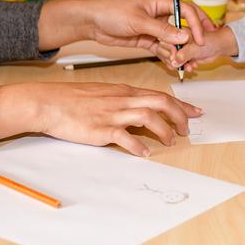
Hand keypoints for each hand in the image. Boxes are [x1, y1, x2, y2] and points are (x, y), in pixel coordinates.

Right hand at [0, 82, 202, 155]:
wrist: (49, 102)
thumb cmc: (74, 99)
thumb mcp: (104, 94)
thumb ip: (124, 100)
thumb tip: (141, 110)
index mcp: (124, 91)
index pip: (160, 95)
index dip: (181, 104)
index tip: (196, 111)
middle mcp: (122, 100)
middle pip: (161, 102)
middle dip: (179, 116)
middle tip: (187, 129)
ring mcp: (112, 114)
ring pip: (148, 117)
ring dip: (163, 130)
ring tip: (170, 141)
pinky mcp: (101, 129)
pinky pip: (124, 137)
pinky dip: (138, 146)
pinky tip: (144, 153)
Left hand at [38, 0, 215, 51]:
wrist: (92, 22)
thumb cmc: (112, 12)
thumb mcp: (139, 21)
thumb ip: (162, 30)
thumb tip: (183, 37)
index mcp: (161, 2)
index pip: (186, 11)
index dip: (196, 24)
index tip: (201, 39)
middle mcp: (160, 14)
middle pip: (183, 27)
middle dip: (191, 40)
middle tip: (199, 53)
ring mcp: (154, 28)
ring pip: (173, 41)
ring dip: (179, 52)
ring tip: (185, 65)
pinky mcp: (147, 39)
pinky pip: (162, 48)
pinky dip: (167, 56)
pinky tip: (172, 64)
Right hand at [162, 26, 238, 71]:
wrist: (219, 48)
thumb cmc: (211, 41)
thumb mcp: (196, 48)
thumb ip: (185, 54)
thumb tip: (175, 60)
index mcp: (178, 32)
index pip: (166, 41)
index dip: (169, 50)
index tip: (174, 57)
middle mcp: (177, 39)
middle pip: (166, 51)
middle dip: (173, 59)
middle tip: (179, 63)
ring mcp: (180, 48)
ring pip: (172, 59)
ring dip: (179, 65)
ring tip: (188, 66)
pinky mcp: (184, 55)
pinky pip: (178, 63)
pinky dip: (183, 67)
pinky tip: (191, 67)